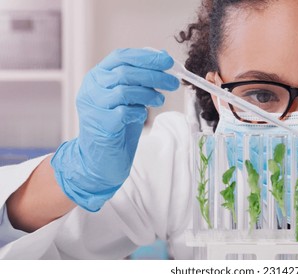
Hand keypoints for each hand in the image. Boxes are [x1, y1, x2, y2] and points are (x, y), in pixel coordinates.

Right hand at [51, 48, 178, 211]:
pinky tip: (142, 116)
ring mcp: (93, 106)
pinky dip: (138, 112)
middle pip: (126, 72)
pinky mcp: (101, 124)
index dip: (146, 57)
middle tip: (173, 83)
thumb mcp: (128, 98)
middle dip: (155, 76)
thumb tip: (163, 58)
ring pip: (125, 90)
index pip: (121, 57)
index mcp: (97, 77)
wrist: (99, 159)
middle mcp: (92, 88)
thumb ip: (140, 80)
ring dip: (149, 94)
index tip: (168, 61)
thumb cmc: (116, 126)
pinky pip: (124, 112)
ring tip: (160, 100)